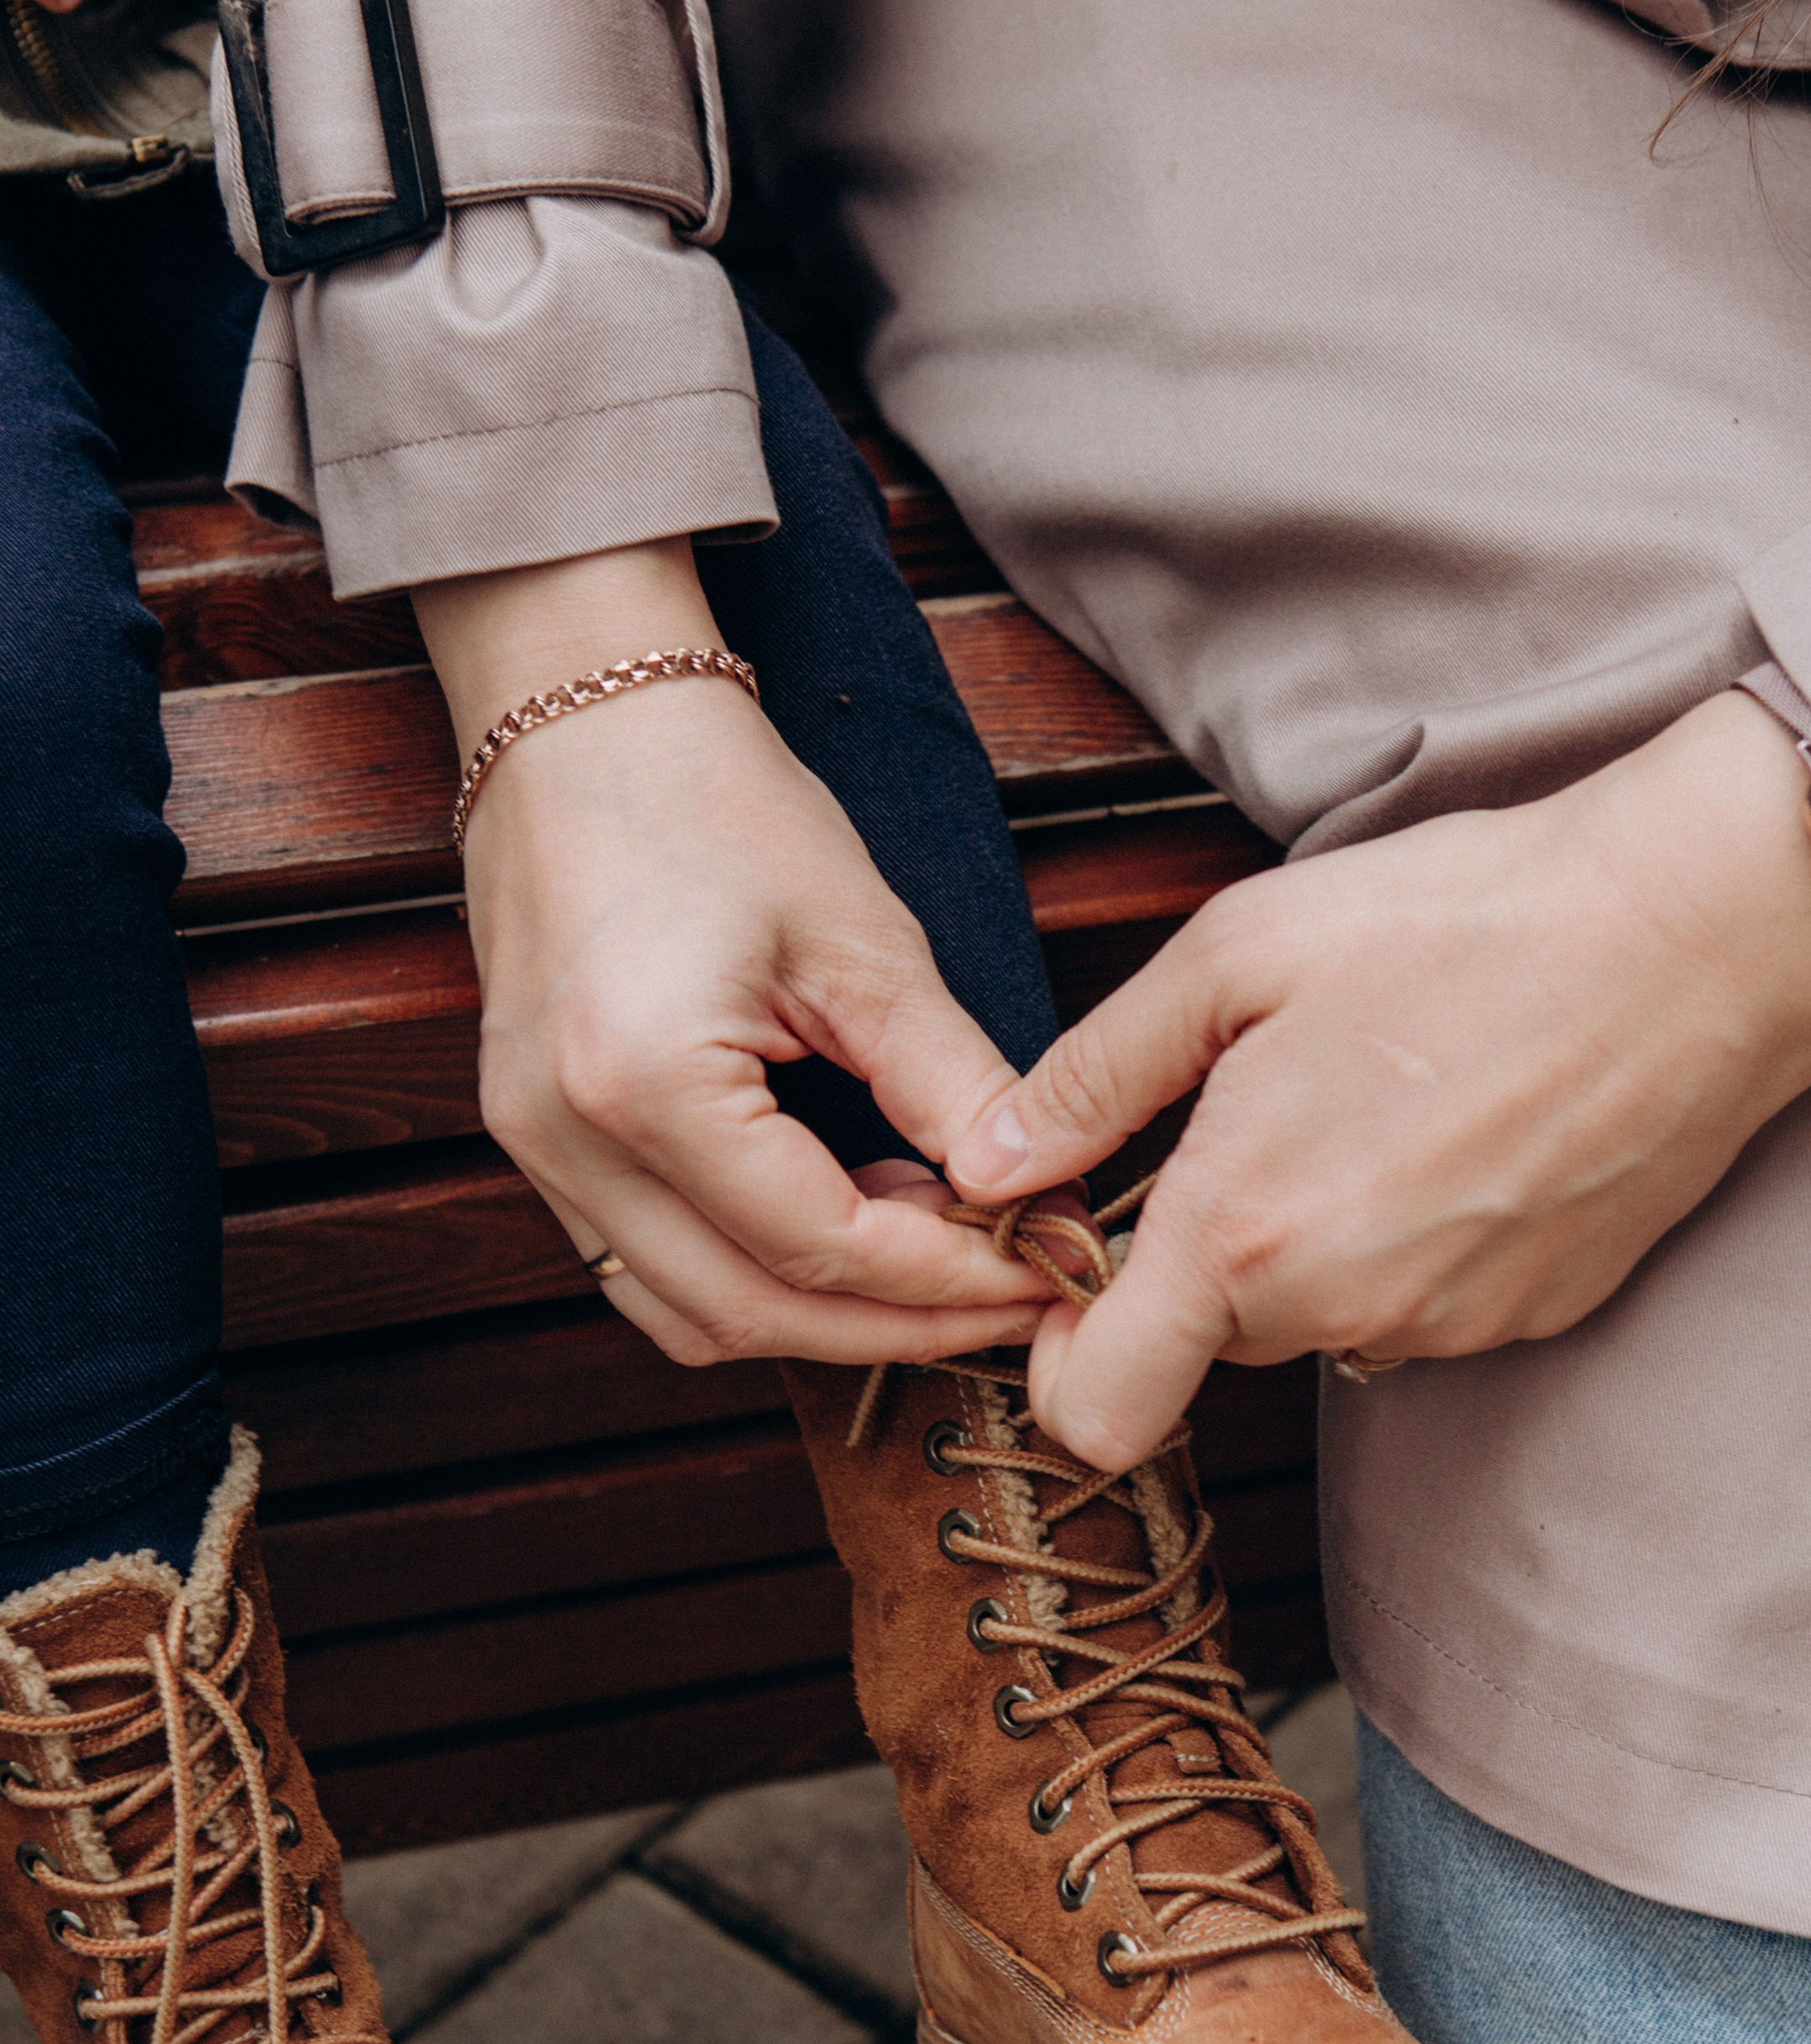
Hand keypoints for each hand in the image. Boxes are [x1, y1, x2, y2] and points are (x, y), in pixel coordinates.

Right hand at [417, 541, 1050, 1367]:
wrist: (578, 718)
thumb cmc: (714, 800)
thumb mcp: (862, 941)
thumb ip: (949, 1083)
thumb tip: (1037, 1193)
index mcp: (648, 1084)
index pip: (823, 1250)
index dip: (949, 1278)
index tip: (1046, 1266)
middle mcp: (569, 1142)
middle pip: (751, 1316)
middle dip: (896, 1326)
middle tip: (1009, 1297)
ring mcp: (532, 1150)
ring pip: (689, 1317)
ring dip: (819, 1321)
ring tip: (932, 1256)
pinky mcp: (533, 1142)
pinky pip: (645, 1270)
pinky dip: (749, 1279)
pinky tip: (842, 1221)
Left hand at [946, 692, 1810, 1467]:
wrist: (1696, 932)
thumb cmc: (1462, 920)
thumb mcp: (1235, 955)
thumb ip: (1089, 1080)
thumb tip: (985, 1165)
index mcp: (1242, 1233)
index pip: (1094, 1414)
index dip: (1063, 1358)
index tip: (1083, 1269)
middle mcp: (1341, 1313)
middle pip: (1209, 1343)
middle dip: (1204, 1253)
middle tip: (1258, 1111)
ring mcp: (1447, 1325)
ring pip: (1319, 1319)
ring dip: (1313, 1238)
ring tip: (1376, 1097)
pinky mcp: (1533, 1314)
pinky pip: (1419, 1302)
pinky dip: (1410, 1237)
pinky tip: (1458, 1125)